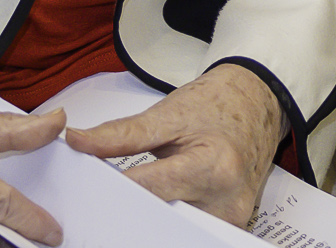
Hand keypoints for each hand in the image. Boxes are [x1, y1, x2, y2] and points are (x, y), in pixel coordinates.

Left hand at [64, 63, 284, 227]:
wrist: (259, 102)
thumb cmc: (218, 104)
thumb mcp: (168, 113)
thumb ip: (120, 134)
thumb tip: (77, 142)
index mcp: (212, 167)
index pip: (147, 191)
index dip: (112, 191)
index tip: (86, 191)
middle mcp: (225, 202)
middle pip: (159, 221)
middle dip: (127, 214)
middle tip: (100, 207)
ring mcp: (231, 220)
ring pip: (171, 233)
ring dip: (146, 223)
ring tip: (124, 209)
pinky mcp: (231, 227)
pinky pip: (188, 233)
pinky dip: (166, 224)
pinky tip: (150, 213)